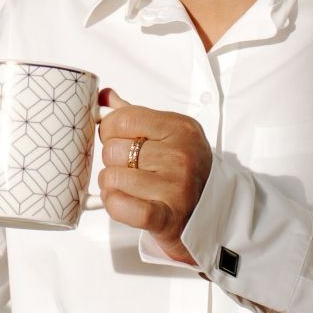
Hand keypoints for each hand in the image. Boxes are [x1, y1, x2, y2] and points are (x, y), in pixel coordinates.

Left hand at [95, 89, 211, 264]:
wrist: (208, 211)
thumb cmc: (181, 169)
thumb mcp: (166, 134)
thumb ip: (134, 114)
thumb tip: (104, 95)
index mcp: (181, 128)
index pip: (124, 118)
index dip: (109, 129)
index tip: (115, 138)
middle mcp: (181, 156)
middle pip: (114, 149)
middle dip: (112, 159)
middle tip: (126, 166)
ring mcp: (176, 187)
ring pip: (112, 177)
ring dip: (111, 184)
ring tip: (127, 186)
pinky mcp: (167, 217)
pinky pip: (121, 205)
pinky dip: (114, 204)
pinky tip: (122, 201)